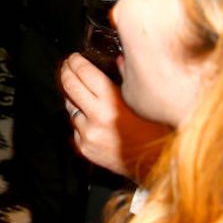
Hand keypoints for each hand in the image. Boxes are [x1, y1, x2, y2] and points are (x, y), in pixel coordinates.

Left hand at [60, 53, 169, 180]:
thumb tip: (117, 60)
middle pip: (69, 86)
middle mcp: (96, 117)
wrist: (156, 165)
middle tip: (67, 66)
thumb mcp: (143, 102)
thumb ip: (127, 79)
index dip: (76, 62)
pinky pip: (74, 126)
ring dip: (74, 98)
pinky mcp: (84, 147)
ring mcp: (88, 134)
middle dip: (66, 72)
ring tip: (82, 92)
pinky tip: (90, 116)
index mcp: (111, 102)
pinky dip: (80, 119)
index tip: (74, 57)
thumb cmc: (157, 132)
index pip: (84, 73)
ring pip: (70, 106)